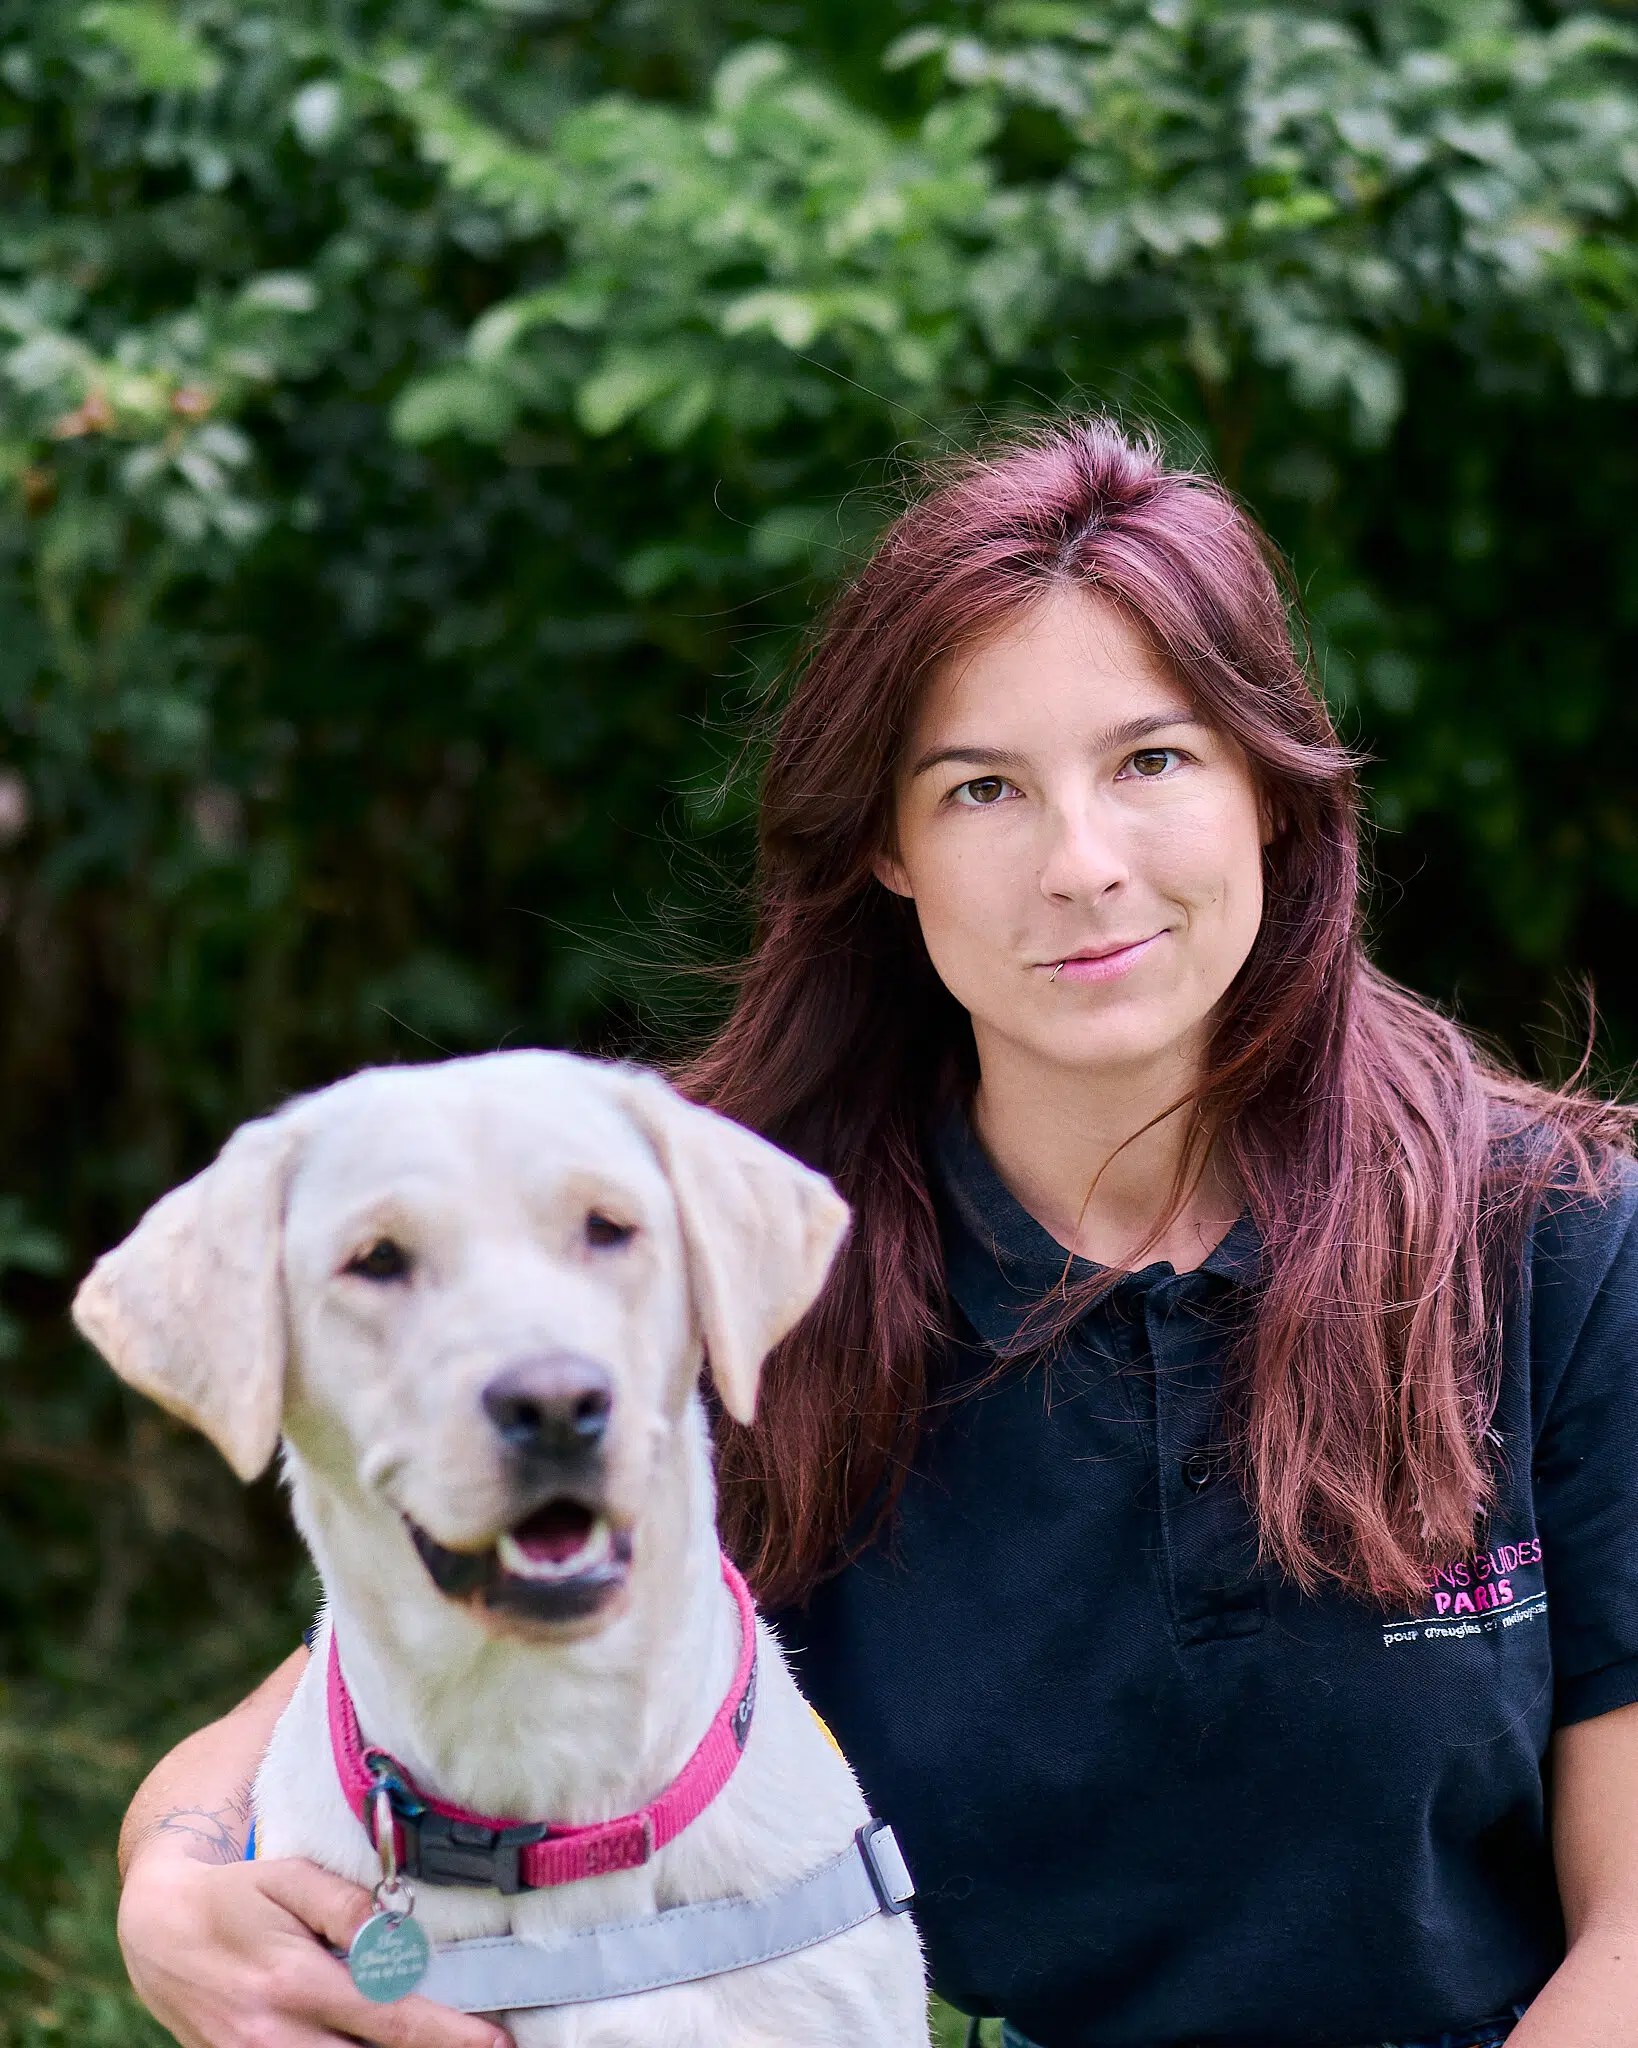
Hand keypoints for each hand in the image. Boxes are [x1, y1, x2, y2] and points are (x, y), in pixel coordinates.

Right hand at [117, 1849, 513, 2047]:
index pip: (389, 2017)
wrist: (158, 1935)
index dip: (449, 2035)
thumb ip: (344, 1904)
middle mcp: (274, 2036)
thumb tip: (398, 1931)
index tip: (496, 2041)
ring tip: (440, 2041)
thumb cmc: (236, 1896)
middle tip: (484, 2045)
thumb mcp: (288, 1878)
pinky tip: (379, 2043)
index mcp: (293, 1981)